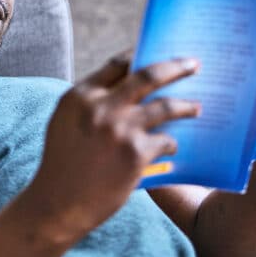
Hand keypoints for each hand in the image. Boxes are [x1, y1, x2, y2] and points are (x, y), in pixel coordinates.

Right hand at [24, 51, 200, 243]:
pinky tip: (173, 147)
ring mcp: (120, 129)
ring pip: (165, 107)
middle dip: (176, 67)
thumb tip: (126, 86)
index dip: (139, 56)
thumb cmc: (62, 164)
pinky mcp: (136, 153)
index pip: (117, 64)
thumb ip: (90, 102)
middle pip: (148, 76)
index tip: (158, 52)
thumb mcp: (65, 122)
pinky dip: (172, 143)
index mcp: (80, 95)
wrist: (58, 204)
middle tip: (195, 64)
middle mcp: (101, 107)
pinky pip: (166, 140)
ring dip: (186, 106)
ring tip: (197, 108)